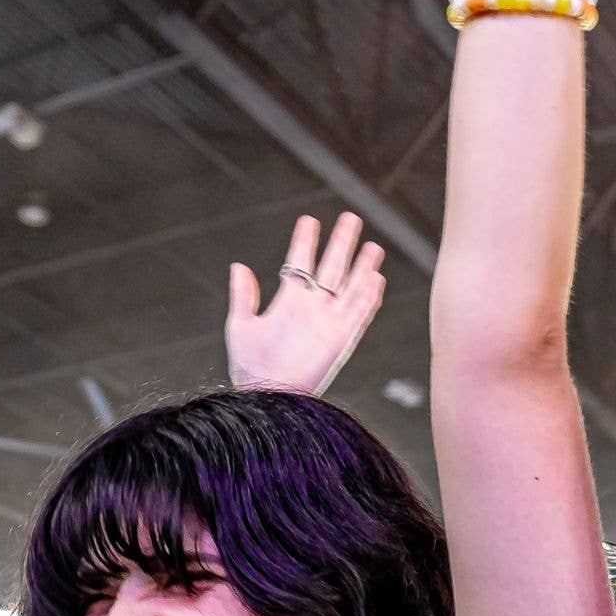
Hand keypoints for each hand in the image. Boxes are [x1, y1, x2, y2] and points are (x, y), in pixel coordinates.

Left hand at [227, 213, 386, 396]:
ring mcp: (328, 323)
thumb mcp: (241, 327)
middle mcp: (312, 309)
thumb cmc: (250, 369)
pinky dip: (368, 298)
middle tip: (351, 218)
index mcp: (288, 302)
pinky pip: (359, 315)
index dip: (305, 240)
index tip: (310, 220)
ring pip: (351, 288)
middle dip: (341, 243)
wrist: (268, 397)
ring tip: (373, 245)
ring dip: (362, 267)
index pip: (300, 262)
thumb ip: (243, 296)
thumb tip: (239, 266)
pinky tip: (376, 279)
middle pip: (332, 268)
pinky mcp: (341, 340)